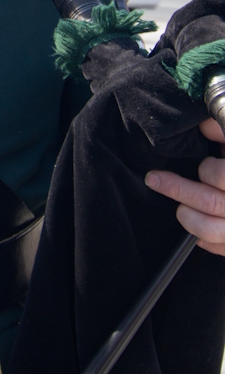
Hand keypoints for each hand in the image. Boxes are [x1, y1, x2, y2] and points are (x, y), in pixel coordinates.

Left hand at [145, 119, 224, 254]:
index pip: (222, 177)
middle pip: (209, 202)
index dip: (208, 170)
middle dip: (177, 188)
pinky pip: (215, 247)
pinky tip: (195, 222)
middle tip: (155, 179)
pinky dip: (200, 237)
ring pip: (208, 229)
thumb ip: (224, 133)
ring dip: (186, 216)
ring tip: (179, 206)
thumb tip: (204, 126)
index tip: (203, 166)